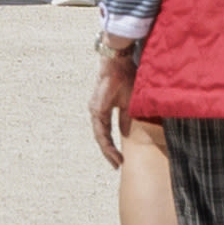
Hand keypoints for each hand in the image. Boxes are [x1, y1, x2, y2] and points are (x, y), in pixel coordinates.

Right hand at [88, 41, 134, 164]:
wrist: (116, 59)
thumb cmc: (123, 77)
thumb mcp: (129, 100)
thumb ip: (126, 118)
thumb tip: (125, 135)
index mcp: (98, 111)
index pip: (103, 137)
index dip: (110, 152)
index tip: (119, 163)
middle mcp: (94, 110)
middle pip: (100, 136)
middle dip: (108, 152)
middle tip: (117, 165)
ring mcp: (95, 107)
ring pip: (100, 131)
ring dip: (107, 144)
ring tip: (115, 157)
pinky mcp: (99, 103)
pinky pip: (102, 123)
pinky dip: (107, 134)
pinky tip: (113, 141)